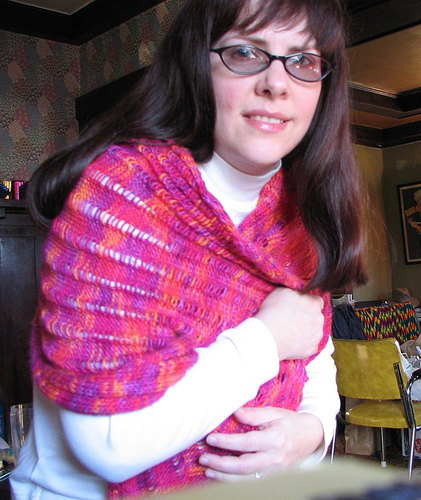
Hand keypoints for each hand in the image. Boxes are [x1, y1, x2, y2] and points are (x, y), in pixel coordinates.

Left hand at [198, 406, 323, 482]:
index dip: (227, 442)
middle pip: (244, 466)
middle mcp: (275, 459)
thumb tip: (235, 412)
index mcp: (275, 440)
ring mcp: (275, 472)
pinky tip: (222, 477)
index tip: (210, 438)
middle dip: (221, 464)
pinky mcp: (274, 479)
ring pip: (247, 480)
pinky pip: (252, 482)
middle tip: (204, 458)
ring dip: (225, 477)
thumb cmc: (290, 422)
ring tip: (208, 470)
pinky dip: (235, 482)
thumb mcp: (275, 413)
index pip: (247, 443)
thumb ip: (255, 414)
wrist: (311, 437)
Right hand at [254, 287, 323, 359]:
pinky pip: (310, 344)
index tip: (299, 305)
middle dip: (307, 316)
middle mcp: (319, 318)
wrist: (267, 337)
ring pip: (314, 330)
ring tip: (290, 330)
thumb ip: (294, 291)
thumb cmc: (272, 314)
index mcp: (313, 303)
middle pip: (316, 315)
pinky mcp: (312, 349)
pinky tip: (292, 340)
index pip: (317, 300)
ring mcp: (317, 335)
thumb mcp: (280, 291)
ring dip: (306, 329)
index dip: (307, 302)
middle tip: (292, 317)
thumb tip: (296, 291)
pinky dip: (303, 343)